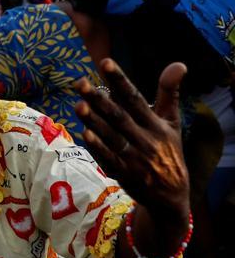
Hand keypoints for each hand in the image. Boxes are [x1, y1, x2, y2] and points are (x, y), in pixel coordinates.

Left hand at [76, 60, 189, 217]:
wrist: (173, 195)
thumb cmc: (168, 150)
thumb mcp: (172, 122)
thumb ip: (169, 93)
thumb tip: (179, 63)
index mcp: (155, 124)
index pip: (135, 98)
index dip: (120, 81)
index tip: (105, 62)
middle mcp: (145, 139)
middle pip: (119, 116)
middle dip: (99, 99)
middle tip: (80, 82)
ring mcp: (134, 157)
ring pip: (111, 137)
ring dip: (94, 121)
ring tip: (78, 104)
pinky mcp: (124, 173)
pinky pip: (109, 159)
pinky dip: (98, 147)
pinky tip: (84, 133)